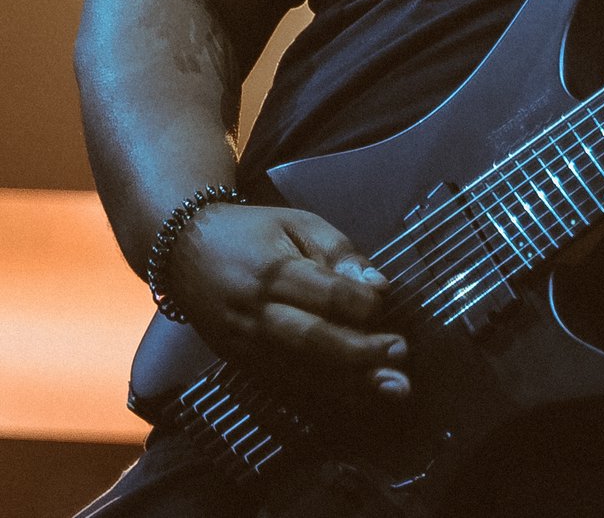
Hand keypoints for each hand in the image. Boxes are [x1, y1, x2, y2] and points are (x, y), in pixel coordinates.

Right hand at [164, 202, 408, 399]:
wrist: (183, 252)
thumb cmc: (253, 233)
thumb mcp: (298, 224)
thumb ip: (339, 252)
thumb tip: (377, 285)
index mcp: (273, 272)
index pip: (322, 294)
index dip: (359, 303)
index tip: (386, 304)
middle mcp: (255, 314)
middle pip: (311, 339)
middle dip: (360, 352)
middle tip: (401, 356)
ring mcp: (244, 345)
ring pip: (300, 371)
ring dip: (350, 384)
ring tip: (393, 389)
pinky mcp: (240, 364)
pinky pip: (285, 384)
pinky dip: (325, 394)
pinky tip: (360, 399)